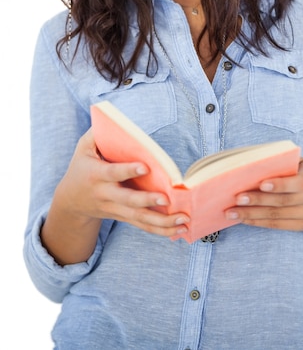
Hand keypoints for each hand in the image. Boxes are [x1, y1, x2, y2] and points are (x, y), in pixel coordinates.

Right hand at [41, 129, 189, 264]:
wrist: (71, 202)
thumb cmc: (82, 167)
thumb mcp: (83, 148)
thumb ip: (97, 133)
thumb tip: (113, 119)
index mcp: (97, 175)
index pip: (113, 173)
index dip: (128, 170)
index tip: (145, 166)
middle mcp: (107, 195)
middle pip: (129, 201)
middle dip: (148, 201)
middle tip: (166, 198)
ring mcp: (116, 210)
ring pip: (139, 219)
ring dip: (163, 222)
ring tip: (183, 220)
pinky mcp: (124, 217)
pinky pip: (143, 226)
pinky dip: (162, 231)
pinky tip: (180, 231)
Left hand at [225, 158, 302, 241]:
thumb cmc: (301, 171)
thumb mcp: (297, 162)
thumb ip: (280, 162)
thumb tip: (249, 165)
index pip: (298, 182)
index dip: (280, 184)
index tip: (261, 184)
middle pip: (284, 201)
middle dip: (258, 200)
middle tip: (237, 198)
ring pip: (278, 216)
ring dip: (252, 214)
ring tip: (232, 212)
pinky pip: (278, 226)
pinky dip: (258, 222)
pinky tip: (243, 219)